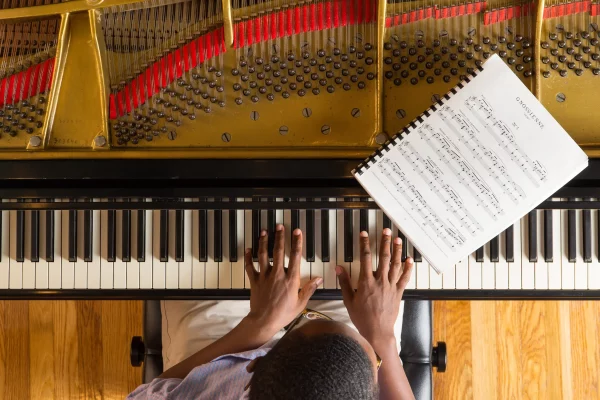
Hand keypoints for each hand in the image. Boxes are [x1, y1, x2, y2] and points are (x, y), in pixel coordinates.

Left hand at [244, 225, 321, 337]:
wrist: (264, 321)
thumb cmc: (283, 314)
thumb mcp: (301, 303)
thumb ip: (309, 289)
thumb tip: (318, 279)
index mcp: (291, 279)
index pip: (295, 257)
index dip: (297, 243)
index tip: (297, 232)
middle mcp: (278, 274)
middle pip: (278, 251)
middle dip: (279, 237)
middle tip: (279, 226)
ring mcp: (265, 276)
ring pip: (263, 255)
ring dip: (263, 242)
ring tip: (264, 231)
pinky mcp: (254, 281)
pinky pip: (250, 266)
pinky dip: (248, 257)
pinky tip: (248, 249)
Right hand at [336, 228, 412, 352]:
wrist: (377, 332)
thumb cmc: (362, 318)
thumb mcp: (348, 300)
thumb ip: (345, 282)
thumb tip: (339, 268)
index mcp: (366, 282)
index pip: (365, 258)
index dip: (364, 244)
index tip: (364, 234)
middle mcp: (380, 281)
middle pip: (384, 257)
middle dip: (385, 242)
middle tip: (386, 231)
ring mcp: (391, 286)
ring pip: (395, 265)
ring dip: (397, 251)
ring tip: (398, 240)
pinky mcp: (398, 293)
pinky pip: (404, 278)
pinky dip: (408, 268)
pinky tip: (409, 259)